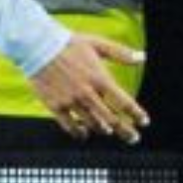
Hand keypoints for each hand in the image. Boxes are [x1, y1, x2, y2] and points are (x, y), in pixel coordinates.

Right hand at [29, 35, 148, 143]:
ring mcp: (71, 101)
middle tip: (133, 138)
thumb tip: (142, 57)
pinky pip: (70, 126)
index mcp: (100, 78)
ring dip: (104, 130)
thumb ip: (120, 53)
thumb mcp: (97, 44)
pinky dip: (79, 133)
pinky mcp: (55, 106)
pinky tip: (84, 134)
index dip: (136, 115)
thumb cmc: (69, 43)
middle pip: (112, 119)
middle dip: (125, 131)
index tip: (144, 122)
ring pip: (93, 125)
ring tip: (109, 132)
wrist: (38, 45)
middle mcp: (88, 93)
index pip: (124, 103)